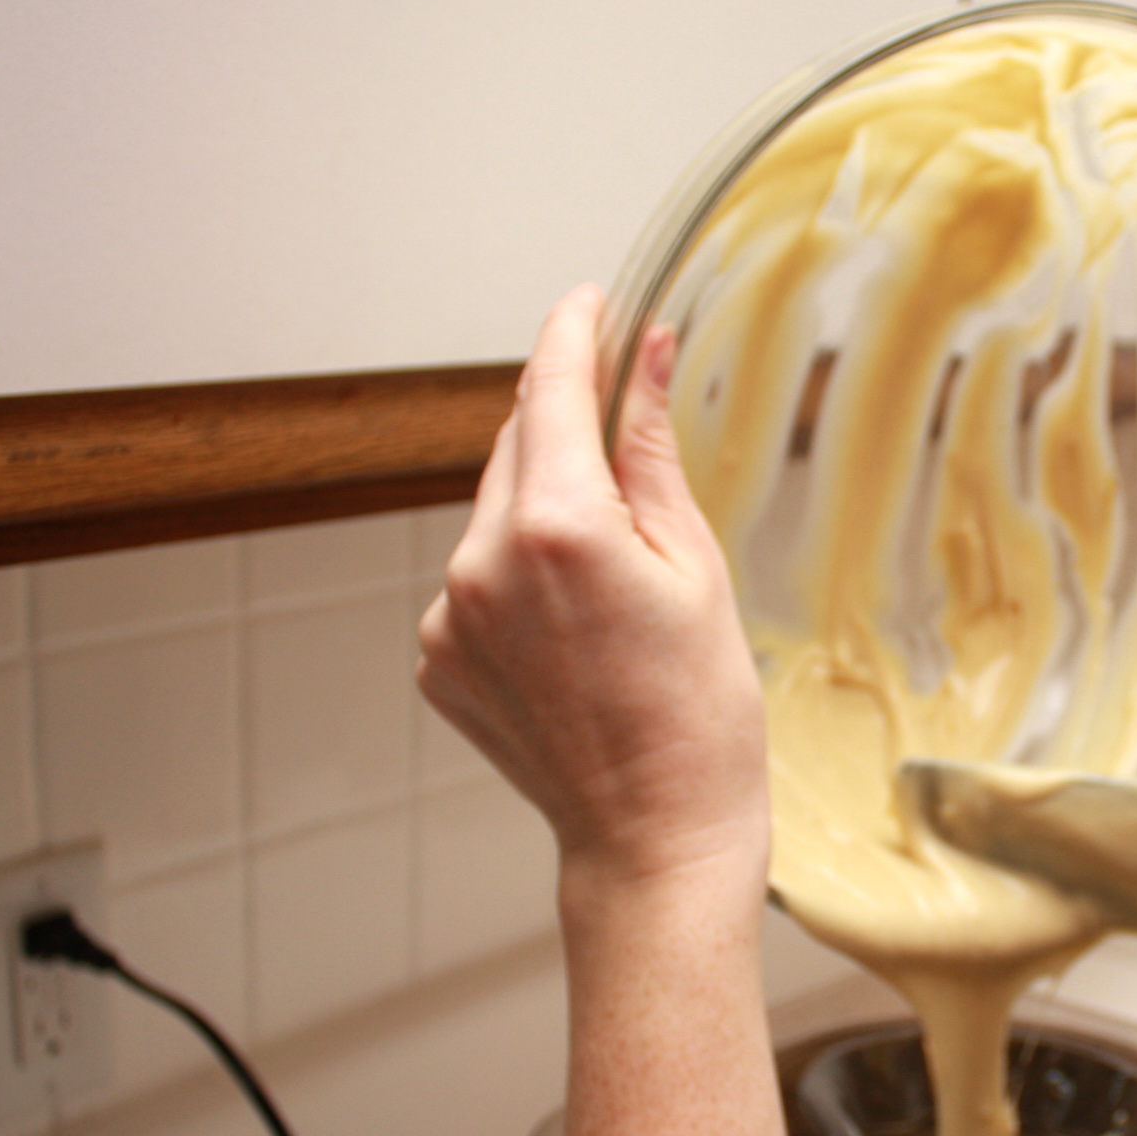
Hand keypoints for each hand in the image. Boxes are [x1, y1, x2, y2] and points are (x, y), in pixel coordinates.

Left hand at [417, 285, 767, 895]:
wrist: (655, 835)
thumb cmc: (699, 710)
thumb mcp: (692, 561)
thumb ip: (651, 448)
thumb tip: (644, 354)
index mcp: (556, 527)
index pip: (548, 390)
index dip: (571, 334)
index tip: (590, 300)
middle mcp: (481, 562)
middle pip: (516, 449)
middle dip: (567, 434)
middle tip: (632, 449)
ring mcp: (450, 615)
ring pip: (493, 517)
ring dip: (544, 514)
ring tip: (616, 583)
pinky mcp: (438, 659)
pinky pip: (476, 581)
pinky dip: (518, 577)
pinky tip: (577, 631)